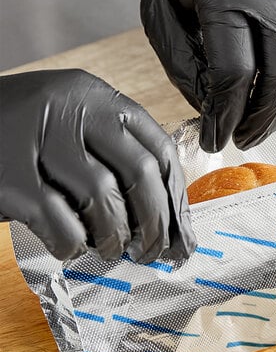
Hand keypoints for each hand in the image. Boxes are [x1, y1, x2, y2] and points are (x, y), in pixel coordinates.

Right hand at [0, 69, 195, 262]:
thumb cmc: (21, 137)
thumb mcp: (72, 130)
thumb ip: (114, 159)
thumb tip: (167, 222)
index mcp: (96, 97)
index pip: (160, 148)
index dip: (177, 198)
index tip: (182, 233)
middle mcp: (70, 108)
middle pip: (140, 172)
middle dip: (157, 223)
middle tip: (154, 254)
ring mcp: (36, 138)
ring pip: (103, 198)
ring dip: (114, 237)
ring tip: (112, 251)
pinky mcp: (7, 175)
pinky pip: (60, 221)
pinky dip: (73, 244)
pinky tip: (72, 247)